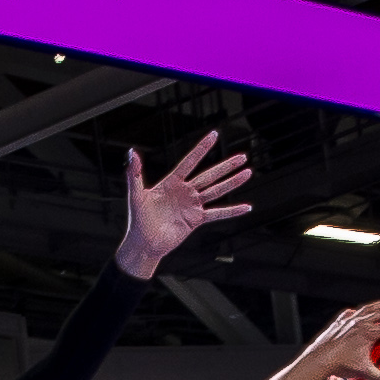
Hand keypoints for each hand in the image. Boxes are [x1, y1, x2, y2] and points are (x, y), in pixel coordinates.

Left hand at [115, 131, 250, 277]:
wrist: (144, 244)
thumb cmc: (138, 220)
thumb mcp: (136, 195)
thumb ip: (135, 174)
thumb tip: (131, 153)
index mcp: (171, 182)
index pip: (190, 162)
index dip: (202, 149)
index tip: (214, 135)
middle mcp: (185, 192)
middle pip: (209, 176)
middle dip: (226, 166)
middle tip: (242, 157)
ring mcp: (192, 205)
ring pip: (216, 191)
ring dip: (232, 183)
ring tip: (247, 173)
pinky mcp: (196, 220)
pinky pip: (217, 214)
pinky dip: (232, 211)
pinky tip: (246, 207)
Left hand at [301, 300, 379, 379]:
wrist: (318, 358)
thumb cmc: (341, 366)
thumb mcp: (364, 373)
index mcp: (369, 333)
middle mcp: (361, 322)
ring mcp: (349, 320)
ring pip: (369, 308)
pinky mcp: (339, 322)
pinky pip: (351, 313)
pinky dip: (359, 311)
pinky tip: (359, 311)